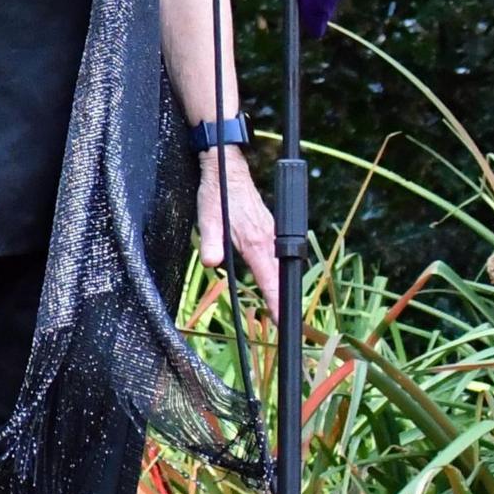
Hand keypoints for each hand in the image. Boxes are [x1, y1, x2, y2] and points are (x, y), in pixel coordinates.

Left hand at [197, 146, 280, 321]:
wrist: (228, 171)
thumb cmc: (217, 195)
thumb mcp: (207, 219)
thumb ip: (211, 242)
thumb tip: (212, 264)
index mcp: (256, 241)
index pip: (270, 278)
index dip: (277, 301)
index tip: (283, 319)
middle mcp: (270, 239)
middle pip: (282, 276)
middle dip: (284, 299)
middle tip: (286, 322)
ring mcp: (273, 234)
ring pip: (283, 266)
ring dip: (283, 285)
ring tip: (281, 307)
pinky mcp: (271, 230)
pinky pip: (279, 255)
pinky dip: (279, 271)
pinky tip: (274, 279)